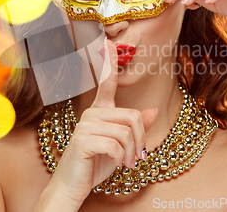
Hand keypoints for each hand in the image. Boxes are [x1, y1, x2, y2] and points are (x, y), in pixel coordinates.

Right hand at [47, 38, 157, 206]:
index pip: (106, 82)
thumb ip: (136, 128)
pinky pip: (115, 144)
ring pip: (126, 131)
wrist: (73, 186)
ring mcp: (85, 126)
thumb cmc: (96, 163)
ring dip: (131, 152)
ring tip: (127, 163)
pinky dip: (121, 158)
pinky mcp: (83, 140)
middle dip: (140, 140)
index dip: (110, 62)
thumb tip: (153, 111)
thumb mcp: (121, 146)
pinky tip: (114, 163)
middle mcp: (92, 114)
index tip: (109, 42)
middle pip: (132, 116)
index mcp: (100, 112)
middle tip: (137, 158)